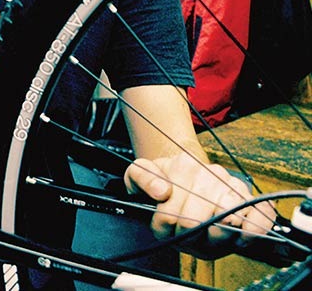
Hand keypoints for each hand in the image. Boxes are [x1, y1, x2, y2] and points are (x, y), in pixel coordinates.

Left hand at [124, 152, 275, 242]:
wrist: (183, 168)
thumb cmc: (163, 176)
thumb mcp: (141, 171)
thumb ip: (141, 177)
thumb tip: (160, 191)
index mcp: (185, 166)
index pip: (172, 212)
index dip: (165, 225)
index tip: (163, 223)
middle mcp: (211, 174)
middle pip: (197, 222)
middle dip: (186, 234)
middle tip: (183, 231)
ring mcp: (232, 186)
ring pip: (227, 222)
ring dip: (213, 237)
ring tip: (204, 234)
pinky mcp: (251, 199)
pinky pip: (262, 214)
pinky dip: (255, 229)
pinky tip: (241, 237)